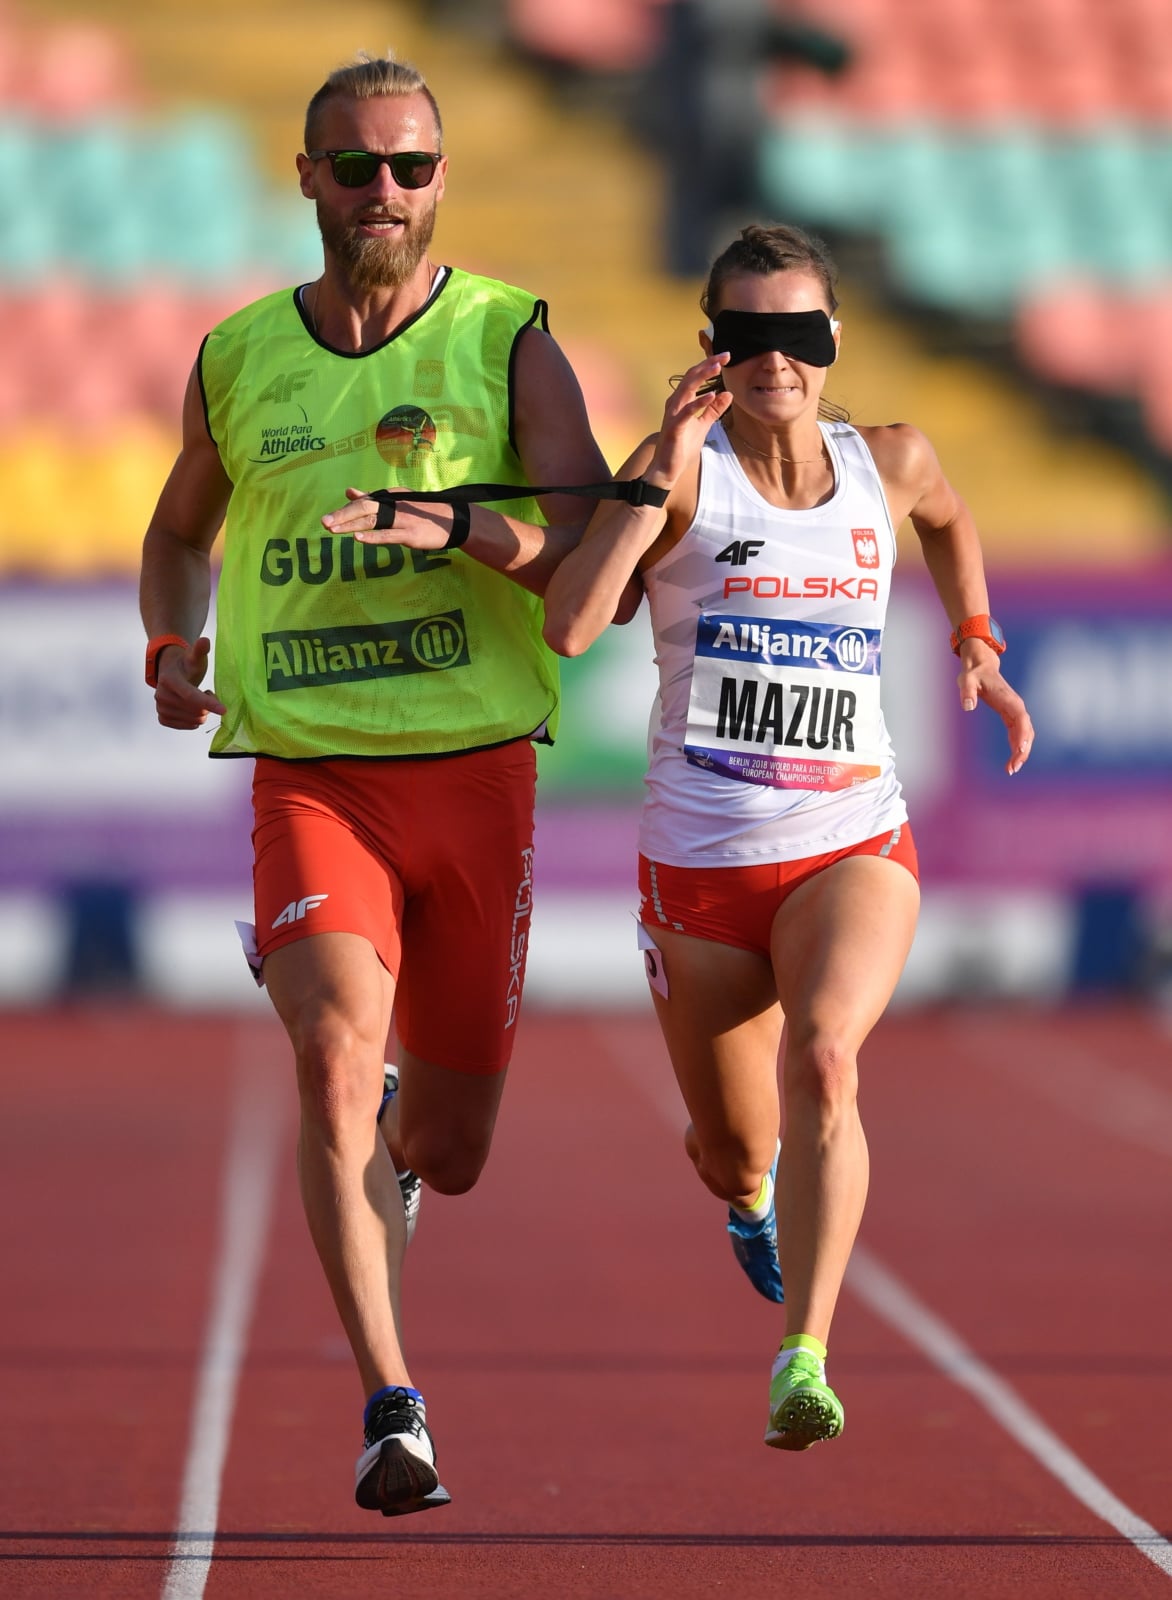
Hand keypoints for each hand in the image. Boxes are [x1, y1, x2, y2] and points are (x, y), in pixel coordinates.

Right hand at [154, 636, 225, 729]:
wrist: (171, 672)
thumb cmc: (186, 664)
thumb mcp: (194, 656)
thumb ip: (199, 650)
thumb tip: (204, 641)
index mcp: (169, 680)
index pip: (191, 696)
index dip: (208, 703)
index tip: (224, 710)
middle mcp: (161, 695)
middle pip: (196, 711)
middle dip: (207, 705)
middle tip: (206, 692)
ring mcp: (160, 708)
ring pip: (194, 721)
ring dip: (202, 712)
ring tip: (198, 699)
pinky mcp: (163, 718)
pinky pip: (186, 726)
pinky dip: (194, 720)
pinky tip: (192, 709)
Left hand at [321, 487, 452, 547]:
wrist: (454, 520)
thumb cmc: (423, 512)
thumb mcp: (397, 501)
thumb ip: (372, 498)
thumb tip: (348, 492)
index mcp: (390, 496)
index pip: (363, 502)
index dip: (345, 511)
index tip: (330, 518)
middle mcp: (394, 504)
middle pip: (364, 508)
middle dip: (342, 515)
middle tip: (324, 523)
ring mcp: (402, 519)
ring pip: (373, 520)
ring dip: (351, 525)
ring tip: (333, 529)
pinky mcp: (411, 534)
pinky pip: (389, 535)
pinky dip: (373, 536)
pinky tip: (358, 537)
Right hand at [646, 354, 732, 486]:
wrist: (667, 468)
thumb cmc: (682, 446)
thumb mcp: (703, 425)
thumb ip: (713, 410)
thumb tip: (728, 394)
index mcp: (681, 401)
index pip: (695, 377)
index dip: (709, 365)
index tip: (725, 357)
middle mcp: (675, 403)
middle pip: (691, 377)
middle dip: (707, 365)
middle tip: (724, 356)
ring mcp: (673, 414)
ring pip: (686, 389)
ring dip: (702, 377)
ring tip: (717, 367)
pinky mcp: (674, 427)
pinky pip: (686, 411)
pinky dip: (699, 402)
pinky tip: (711, 395)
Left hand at [957, 646, 1033, 774]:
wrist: (981, 666)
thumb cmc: (974, 674)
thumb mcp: (967, 680)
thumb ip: (967, 692)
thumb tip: (967, 706)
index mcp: (1009, 700)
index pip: (1021, 719)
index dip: (1022, 735)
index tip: (1020, 750)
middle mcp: (1017, 707)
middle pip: (1026, 731)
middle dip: (1023, 750)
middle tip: (1012, 768)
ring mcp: (1016, 712)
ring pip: (1025, 735)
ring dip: (1021, 753)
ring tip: (1011, 769)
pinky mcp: (1011, 716)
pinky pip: (1018, 735)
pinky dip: (1017, 748)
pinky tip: (1011, 762)